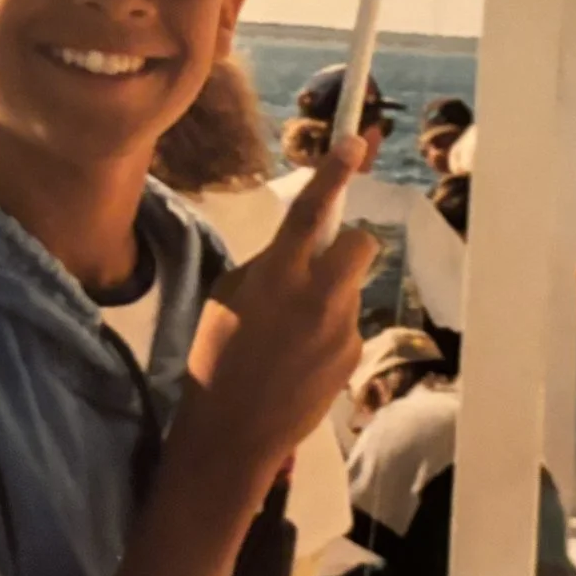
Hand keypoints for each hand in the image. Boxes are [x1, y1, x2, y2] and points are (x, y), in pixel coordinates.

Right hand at [182, 140, 377, 499]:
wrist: (232, 435)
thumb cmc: (214, 358)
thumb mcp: (227, 296)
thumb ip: (267, 266)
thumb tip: (296, 253)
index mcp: (277, 273)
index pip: (311, 211)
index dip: (335, 171)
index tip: (358, 140)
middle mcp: (317, 295)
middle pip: (360, 244)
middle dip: (349, 245)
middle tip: (323, 265)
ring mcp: (341, 328)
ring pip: (349, 289)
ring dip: (330, 298)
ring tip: (292, 338)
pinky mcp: (353, 356)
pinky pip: (346, 326)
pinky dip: (328, 335)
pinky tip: (300, 363)